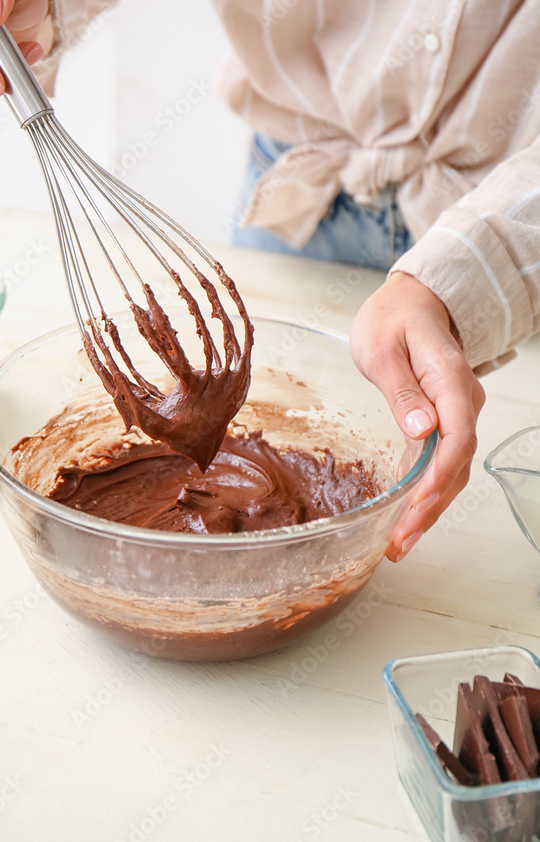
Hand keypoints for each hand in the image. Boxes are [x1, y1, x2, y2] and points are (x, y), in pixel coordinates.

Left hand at [350, 271, 485, 561]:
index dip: (441, 474)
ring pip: (451, 471)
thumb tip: (421, 428)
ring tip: (399, 543)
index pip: (457, 435)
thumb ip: (401, 388)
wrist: (412, 303)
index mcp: (450, 380)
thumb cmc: (393, 319)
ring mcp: (456, 415)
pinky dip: (425, 494)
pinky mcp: (443, 424)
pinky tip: (405, 519)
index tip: (419, 502)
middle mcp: (462, 402)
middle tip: (400, 540)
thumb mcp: (384, 347)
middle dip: (430, 507)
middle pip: (456, 463)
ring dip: (428, 509)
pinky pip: (440, 464)